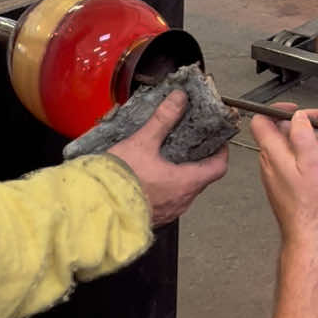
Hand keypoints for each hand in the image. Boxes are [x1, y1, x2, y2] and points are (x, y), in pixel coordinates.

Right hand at [107, 90, 227, 226]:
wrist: (96, 207)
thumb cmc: (119, 180)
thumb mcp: (143, 142)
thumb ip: (163, 119)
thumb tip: (178, 99)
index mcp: (186, 182)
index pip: (218, 168)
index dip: (221, 152)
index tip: (218, 141)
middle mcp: (182, 201)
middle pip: (202, 179)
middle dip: (199, 161)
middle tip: (192, 143)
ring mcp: (168, 212)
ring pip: (184, 191)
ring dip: (181, 175)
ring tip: (169, 157)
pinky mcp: (154, 217)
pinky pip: (168, 201)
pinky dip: (167, 187)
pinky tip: (152, 175)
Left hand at [251, 106, 317, 242]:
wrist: (308, 231)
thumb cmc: (311, 202)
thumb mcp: (313, 159)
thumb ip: (303, 134)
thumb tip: (298, 117)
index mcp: (273, 151)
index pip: (262, 119)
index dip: (279, 109)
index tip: (299, 109)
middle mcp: (269, 161)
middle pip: (285, 132)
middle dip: (310, 129)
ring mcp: (275, 173)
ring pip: (292, 147)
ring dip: (314, 144)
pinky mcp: (282, 184)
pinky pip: (294, 161)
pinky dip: (310, 158)